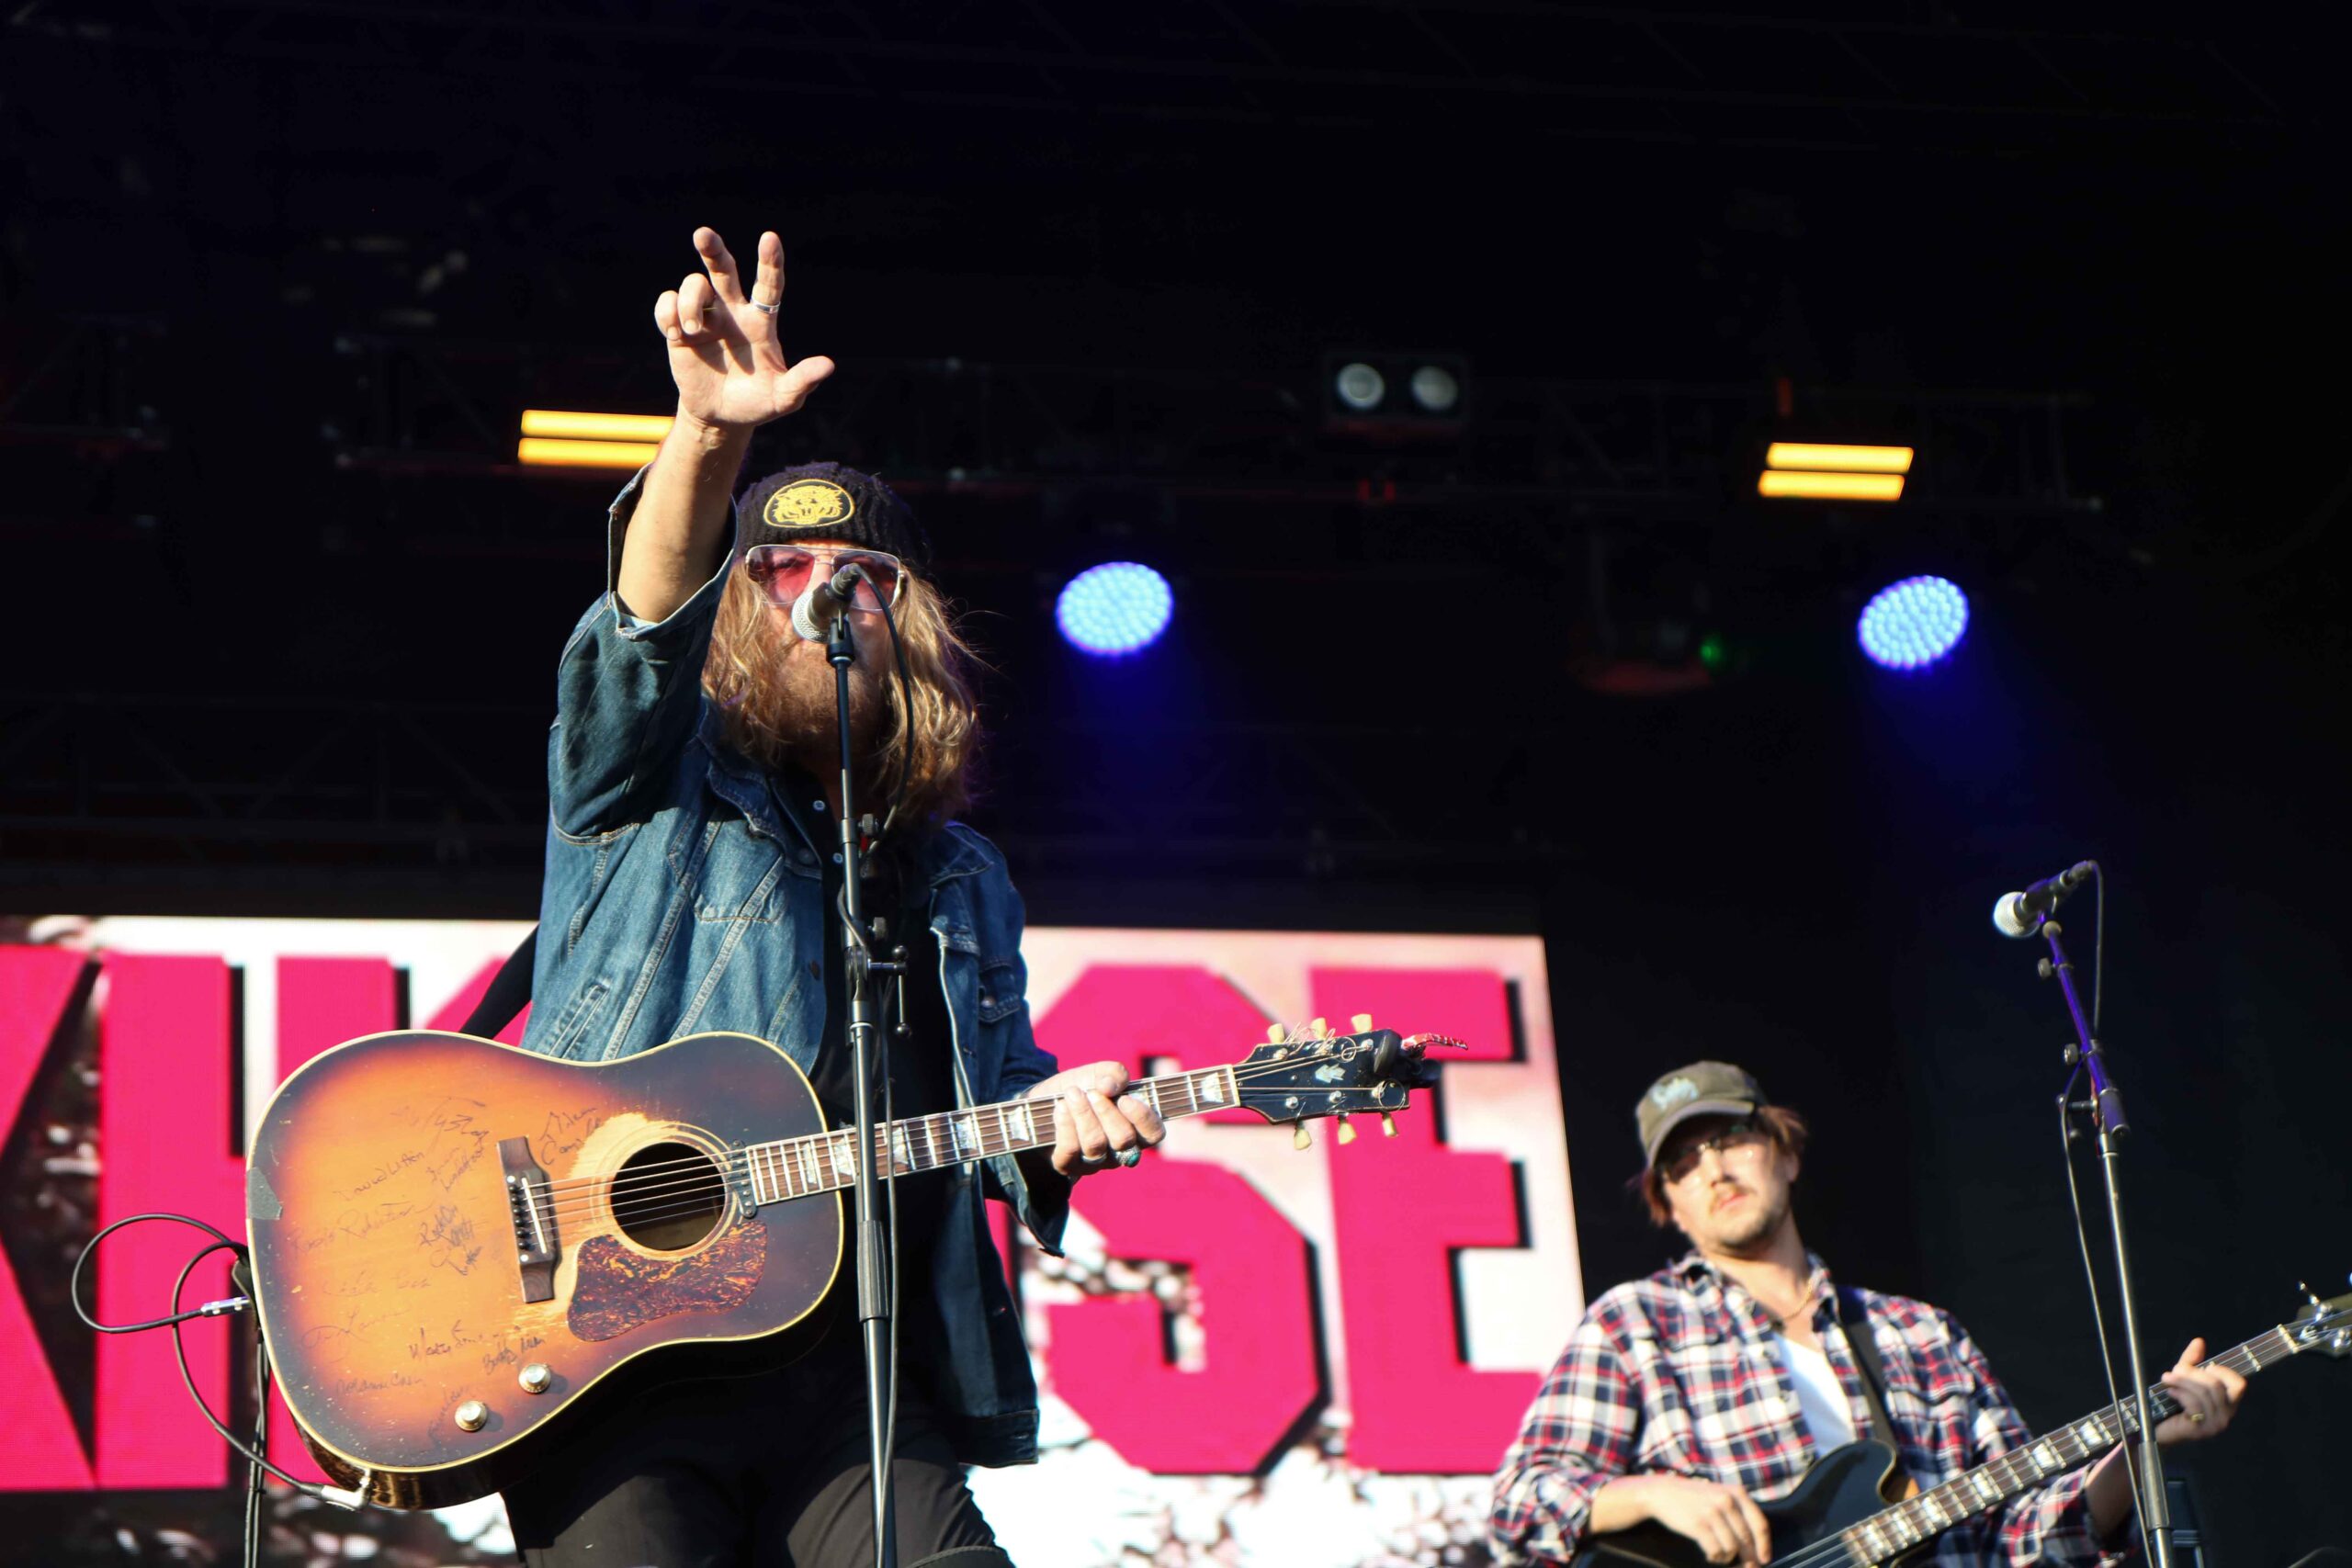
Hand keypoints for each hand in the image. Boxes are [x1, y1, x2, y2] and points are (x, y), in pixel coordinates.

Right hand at [653, 227, 834, 432]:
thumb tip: (828, 365)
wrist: (722, 417)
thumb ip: (802, 381)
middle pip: (724, 269)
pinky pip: (667, 304)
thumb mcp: (784, 398)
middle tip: (703, 234)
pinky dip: (668, 313)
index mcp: (760, 321)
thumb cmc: (758, 402)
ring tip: (693, 331)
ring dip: (691, 303)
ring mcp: (705, 317)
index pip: (768, 286)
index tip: (770, 238)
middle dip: (713, 250)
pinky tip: (677, 333)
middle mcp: (732, 312)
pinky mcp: (678, 328)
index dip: (770, 262)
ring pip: (694, 285)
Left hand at [1026, 1061, 1167, 1177]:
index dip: (1142, 1118)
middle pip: (1123, 1139)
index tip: (1124, 1098)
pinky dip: (1065, 1126)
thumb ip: (1113, 1073)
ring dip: (1083, 1115)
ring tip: (1072, 1094)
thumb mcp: (1098, 1073)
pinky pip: (1070, 1152)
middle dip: (1106, 1112)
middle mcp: (1119, 1151)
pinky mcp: (1068, 1166)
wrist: (1045, 1100)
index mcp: (1136, 1128)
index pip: (1153, 1133)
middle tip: (1092, 1092)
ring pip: (1095, 1145)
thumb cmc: (1082, 1088)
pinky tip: (1060, 1108)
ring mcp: (1094, 1162)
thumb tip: (1110, 1086)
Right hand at [1637, 1474, 1771, 1566]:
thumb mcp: (1721, 1494)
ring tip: (1719, 1554)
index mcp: (1737, 1493)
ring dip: (1728, 1556)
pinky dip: (1716, 1557)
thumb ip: (1740, 1512)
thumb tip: (1757, 1545)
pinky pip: (1716, 1551)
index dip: (1764, 1545)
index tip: (1764, 1559)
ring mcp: (1712, 1513)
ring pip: (1732, 1548)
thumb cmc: (1696, 1498)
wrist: (1663, 1492)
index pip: (1760, 1525)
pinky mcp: (1698, 1525)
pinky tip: (1711, 1554)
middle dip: (1747, 1556)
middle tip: (1744, 1563)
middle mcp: (1727, 1501)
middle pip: (1747, 1539)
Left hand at [2153, 1336, 2245, 1445]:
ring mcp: (2215, 1424)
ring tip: (2167, 1378)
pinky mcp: (2200, 1430)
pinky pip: (2194, 1404)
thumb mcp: (2184, 1379)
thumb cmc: (2173, 1403)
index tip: (2204, 1367)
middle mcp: (2226, 1415)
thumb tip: (2199, 1341)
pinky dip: (2180, 1393)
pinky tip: (2170, 1392)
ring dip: (2182, 1381)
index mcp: (2227, 1403)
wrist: (2158, 1430)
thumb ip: (2192, 1361)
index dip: (2222, 1371)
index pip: (2239, 1384)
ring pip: (2204, 1393)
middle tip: (2175, 1369)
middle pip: (2216, 1385)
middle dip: (2193, 1373)